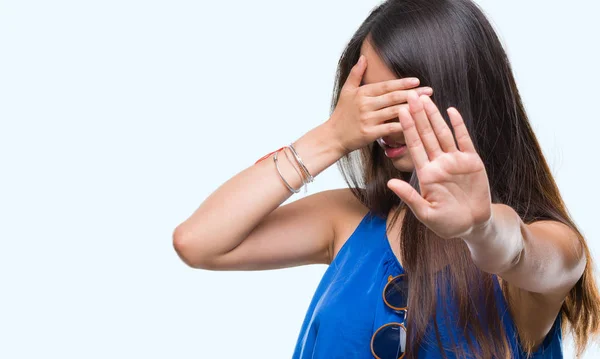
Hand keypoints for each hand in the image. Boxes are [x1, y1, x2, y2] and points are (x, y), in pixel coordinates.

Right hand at [327, 55, 432, 153]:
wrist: (333, 136)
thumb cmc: (342, 114)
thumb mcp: (346, 91)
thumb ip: (356, 74)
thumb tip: (363, 57)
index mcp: (362, 93)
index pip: (385, 86)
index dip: (402, 83)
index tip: (417, 81)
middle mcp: (365, 105)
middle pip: (393, 97)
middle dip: (413, 93)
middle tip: (429, 91)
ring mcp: (367, 119)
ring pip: (394, 111)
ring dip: (412, 107)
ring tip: (426, 105)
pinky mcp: (369, 133)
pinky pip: (390, 128)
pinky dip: (403, 125)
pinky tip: (416, 123)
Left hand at [387, 91, 491, 239]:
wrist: (473, 225)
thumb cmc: (446, 223)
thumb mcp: (426, 213)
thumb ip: (409, 197)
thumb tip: (390, 182)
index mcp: (426, 173)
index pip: (414, 146)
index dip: (407, 128)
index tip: (399, 111)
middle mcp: (438, 163)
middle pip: (426, 134)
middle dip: (418, 115)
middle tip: (409, 95)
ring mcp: (454, 161)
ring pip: (442, 133)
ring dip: (434, 116)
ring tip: (425, 98)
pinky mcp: (471, 161)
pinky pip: (463, 140)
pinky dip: (458, 125)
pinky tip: (451, 110)